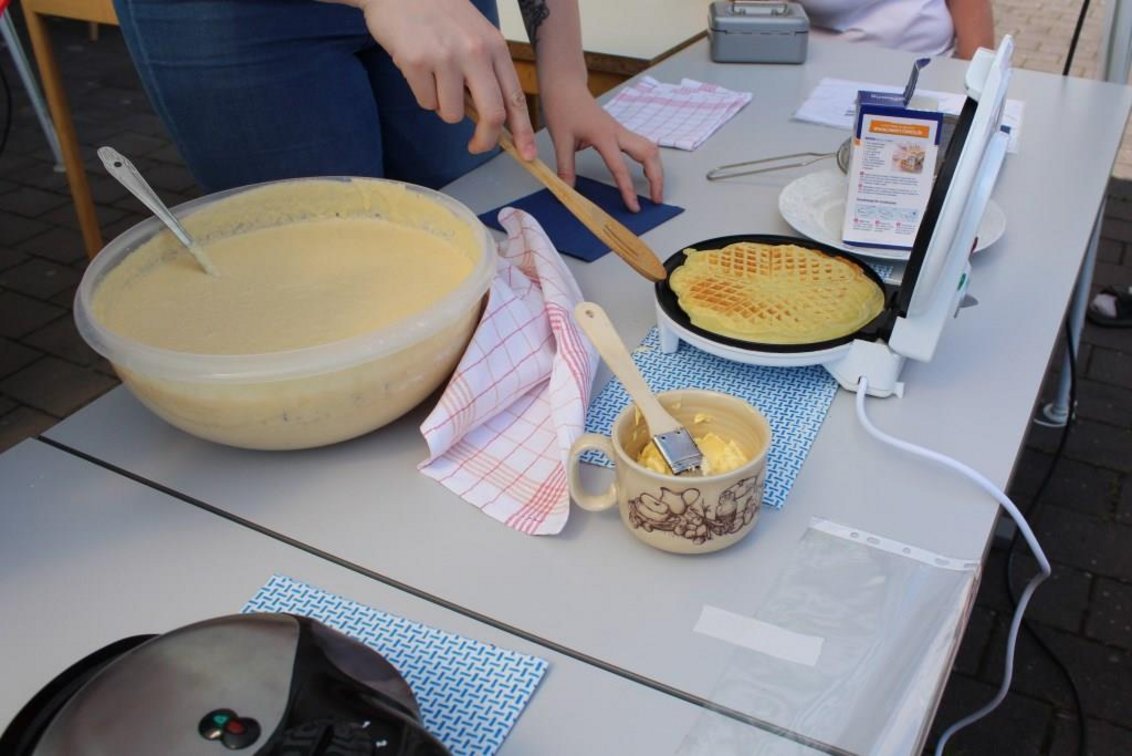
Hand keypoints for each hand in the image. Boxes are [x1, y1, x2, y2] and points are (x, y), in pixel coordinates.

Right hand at [355, 0, 537, 159]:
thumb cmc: (439, 15)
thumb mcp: (475, 35)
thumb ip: (487, 72)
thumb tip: (495, 119)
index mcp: (494, 46)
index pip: (515, 97)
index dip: (523, 131)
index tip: (527, 155)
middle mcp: (474, 51)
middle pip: (492, 115)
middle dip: (485, 140)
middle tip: (475, 146)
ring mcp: (445, 57)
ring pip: (451, 114)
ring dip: (442, 107)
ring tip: (434, 78)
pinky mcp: (416, 62)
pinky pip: (425, 103)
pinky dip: (422, 94)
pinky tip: (417, 67)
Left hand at [540, 82, 662, 211]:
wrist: (565, 86)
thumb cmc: (562, 109)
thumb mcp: (560, 140)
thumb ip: (565, 168)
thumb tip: (567, 192)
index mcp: (603, 136)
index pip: (620, 168)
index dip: (628, 190)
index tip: (634, 207)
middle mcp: (618, 132)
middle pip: (649, 153)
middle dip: (657, 177)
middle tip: (656, 200)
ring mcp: (621, 130)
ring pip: (650, 148)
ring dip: (657, 168)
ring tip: (655, 189)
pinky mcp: (619, 131)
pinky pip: (642, 145)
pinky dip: (649, 160)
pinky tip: (648, 172)